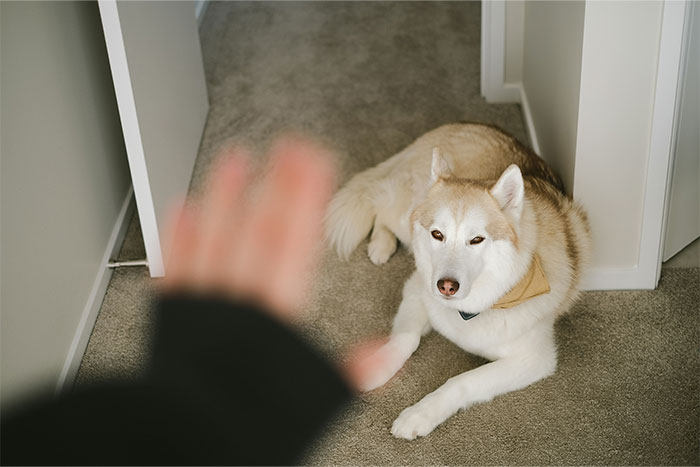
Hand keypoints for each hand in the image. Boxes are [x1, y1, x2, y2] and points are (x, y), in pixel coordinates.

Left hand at [160, 135, 391, 389]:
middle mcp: (240, 296)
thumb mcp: (313, 395)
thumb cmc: (252, 414)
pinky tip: (179, 207)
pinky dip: (179, 235)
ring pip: (215, 236)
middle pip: (260, 229)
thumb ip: (353, 370)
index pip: (295, 241)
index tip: (315, 161)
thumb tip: (390, 353)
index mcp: (277, 312)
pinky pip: (175, 265)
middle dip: (277, 183)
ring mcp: (203, 299)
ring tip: (234, 158)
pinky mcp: (173, 312)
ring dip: (224, 195)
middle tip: (289, 144)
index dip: (306, 197)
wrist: (192, 436)